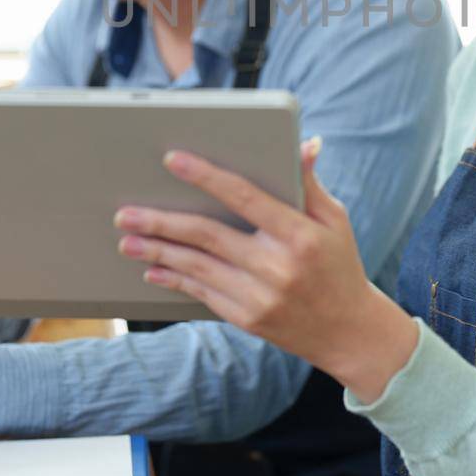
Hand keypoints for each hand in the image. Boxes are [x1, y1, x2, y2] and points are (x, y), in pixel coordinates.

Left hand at [114, 139, 417, 402]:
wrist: (348, 332)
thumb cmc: (339, 266)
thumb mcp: (334, 220)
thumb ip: (309, 183)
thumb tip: (304, 143)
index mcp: (299, 235)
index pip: (245, 197)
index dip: (207, 177)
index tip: (174, 160)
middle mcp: (277, 267)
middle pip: (208, 236)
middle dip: (163, 222)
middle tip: (127, 212)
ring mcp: (260, 296)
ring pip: (197, 267)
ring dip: (158, 251)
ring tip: (128, 238)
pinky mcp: (248, 319)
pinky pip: (202, 294)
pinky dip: (175, 279)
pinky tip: (153, 268)